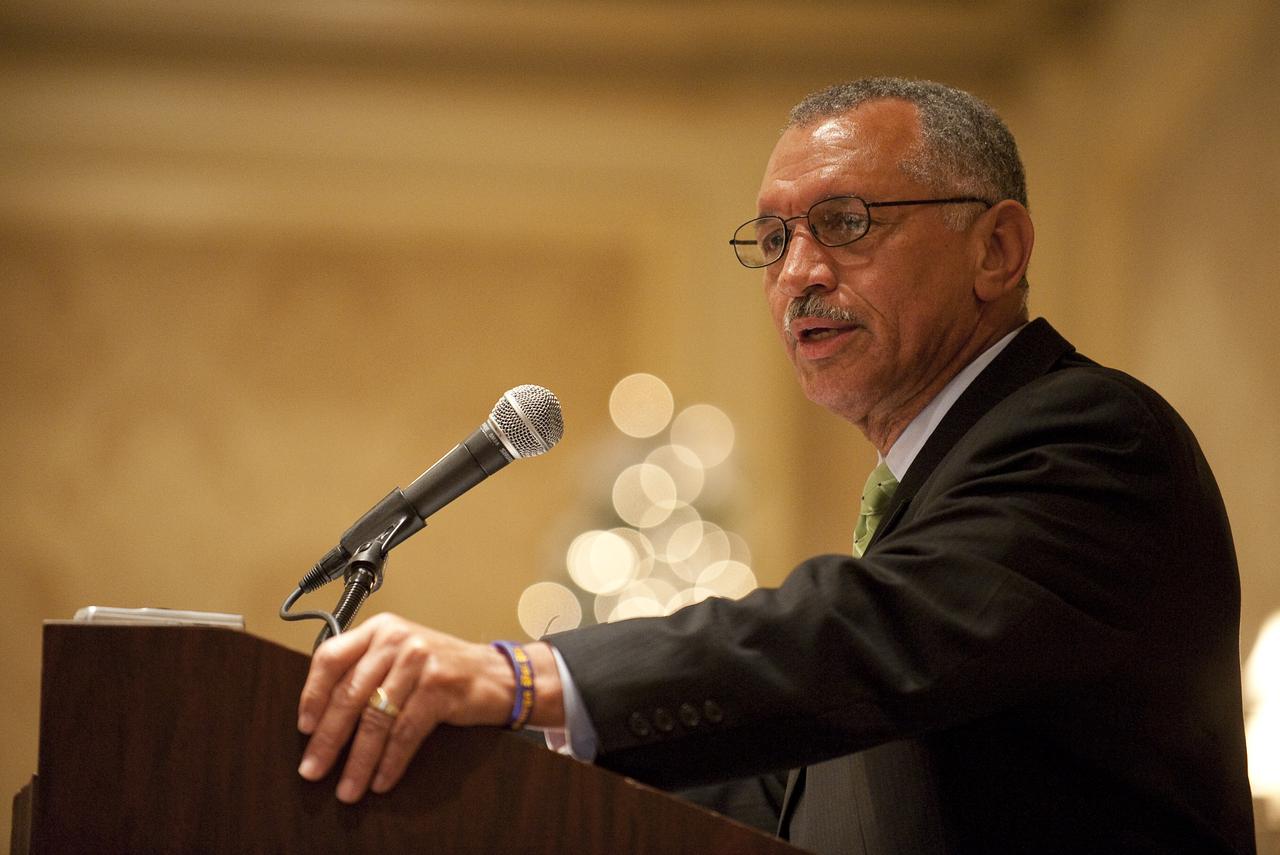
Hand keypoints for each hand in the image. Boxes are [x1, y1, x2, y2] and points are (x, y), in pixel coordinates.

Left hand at [296, 612, 562, 802]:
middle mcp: (396, 640)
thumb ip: (366, 671)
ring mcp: (419, 661)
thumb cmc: (443, 668)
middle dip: (328, 739)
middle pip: (350, 694)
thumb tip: (320, 718)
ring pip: (376, 718)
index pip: (330, 658)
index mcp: (380, 629)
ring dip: (359, 760)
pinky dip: (391, 761)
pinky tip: (382, 779)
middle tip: (313, 769)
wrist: (498, 673)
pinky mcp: (439, 686)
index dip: (312, 695)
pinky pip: (405, 732)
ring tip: (348, 786)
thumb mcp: (401, 656)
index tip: (304, 727)